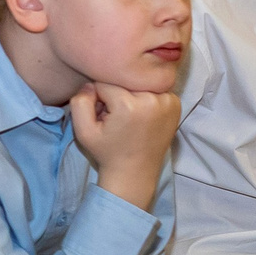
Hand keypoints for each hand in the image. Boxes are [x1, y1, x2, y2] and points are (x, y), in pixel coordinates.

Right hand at [68, 81, 181, 211]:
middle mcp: (152, 99)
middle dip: (116, 95)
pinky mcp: (176, 104)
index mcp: (129, 105)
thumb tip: (91, 83)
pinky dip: (146, 97)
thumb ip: (80, 101)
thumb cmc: (107, 152)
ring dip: (131, 95)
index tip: (102, 115)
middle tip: (115, 117)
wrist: (135, 173)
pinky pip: (153, 89)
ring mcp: (168, 101)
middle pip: (123, 81)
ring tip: (129, 117)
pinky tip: (142, 115)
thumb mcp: (82, 131)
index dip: (98, 97)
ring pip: (138, 83)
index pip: (104, 83)